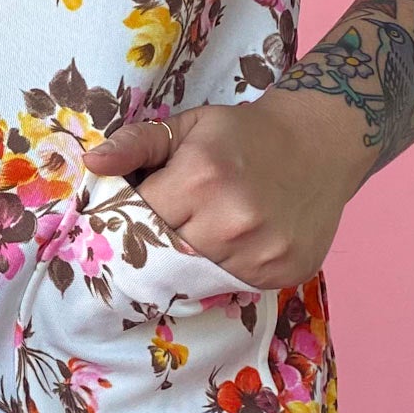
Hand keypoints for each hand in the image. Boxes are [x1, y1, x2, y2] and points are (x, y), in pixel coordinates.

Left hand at [81, 89, 364, 289]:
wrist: (320, 141)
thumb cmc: (244, 135)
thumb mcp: (190, 126)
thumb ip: (138, 145)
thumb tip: (92, 164)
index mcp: (201, 177)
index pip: (139, 221)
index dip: (126, 224)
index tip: (123, 223)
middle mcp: (233, 219)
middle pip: (165, 257)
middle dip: (152, 250)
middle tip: (152, 240)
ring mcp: (262, 251)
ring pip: (197, 279)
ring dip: (188, 266)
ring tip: (196, 239)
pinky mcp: (285, 272)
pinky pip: (234, 287)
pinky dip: (223, 274)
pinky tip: (229, 250)